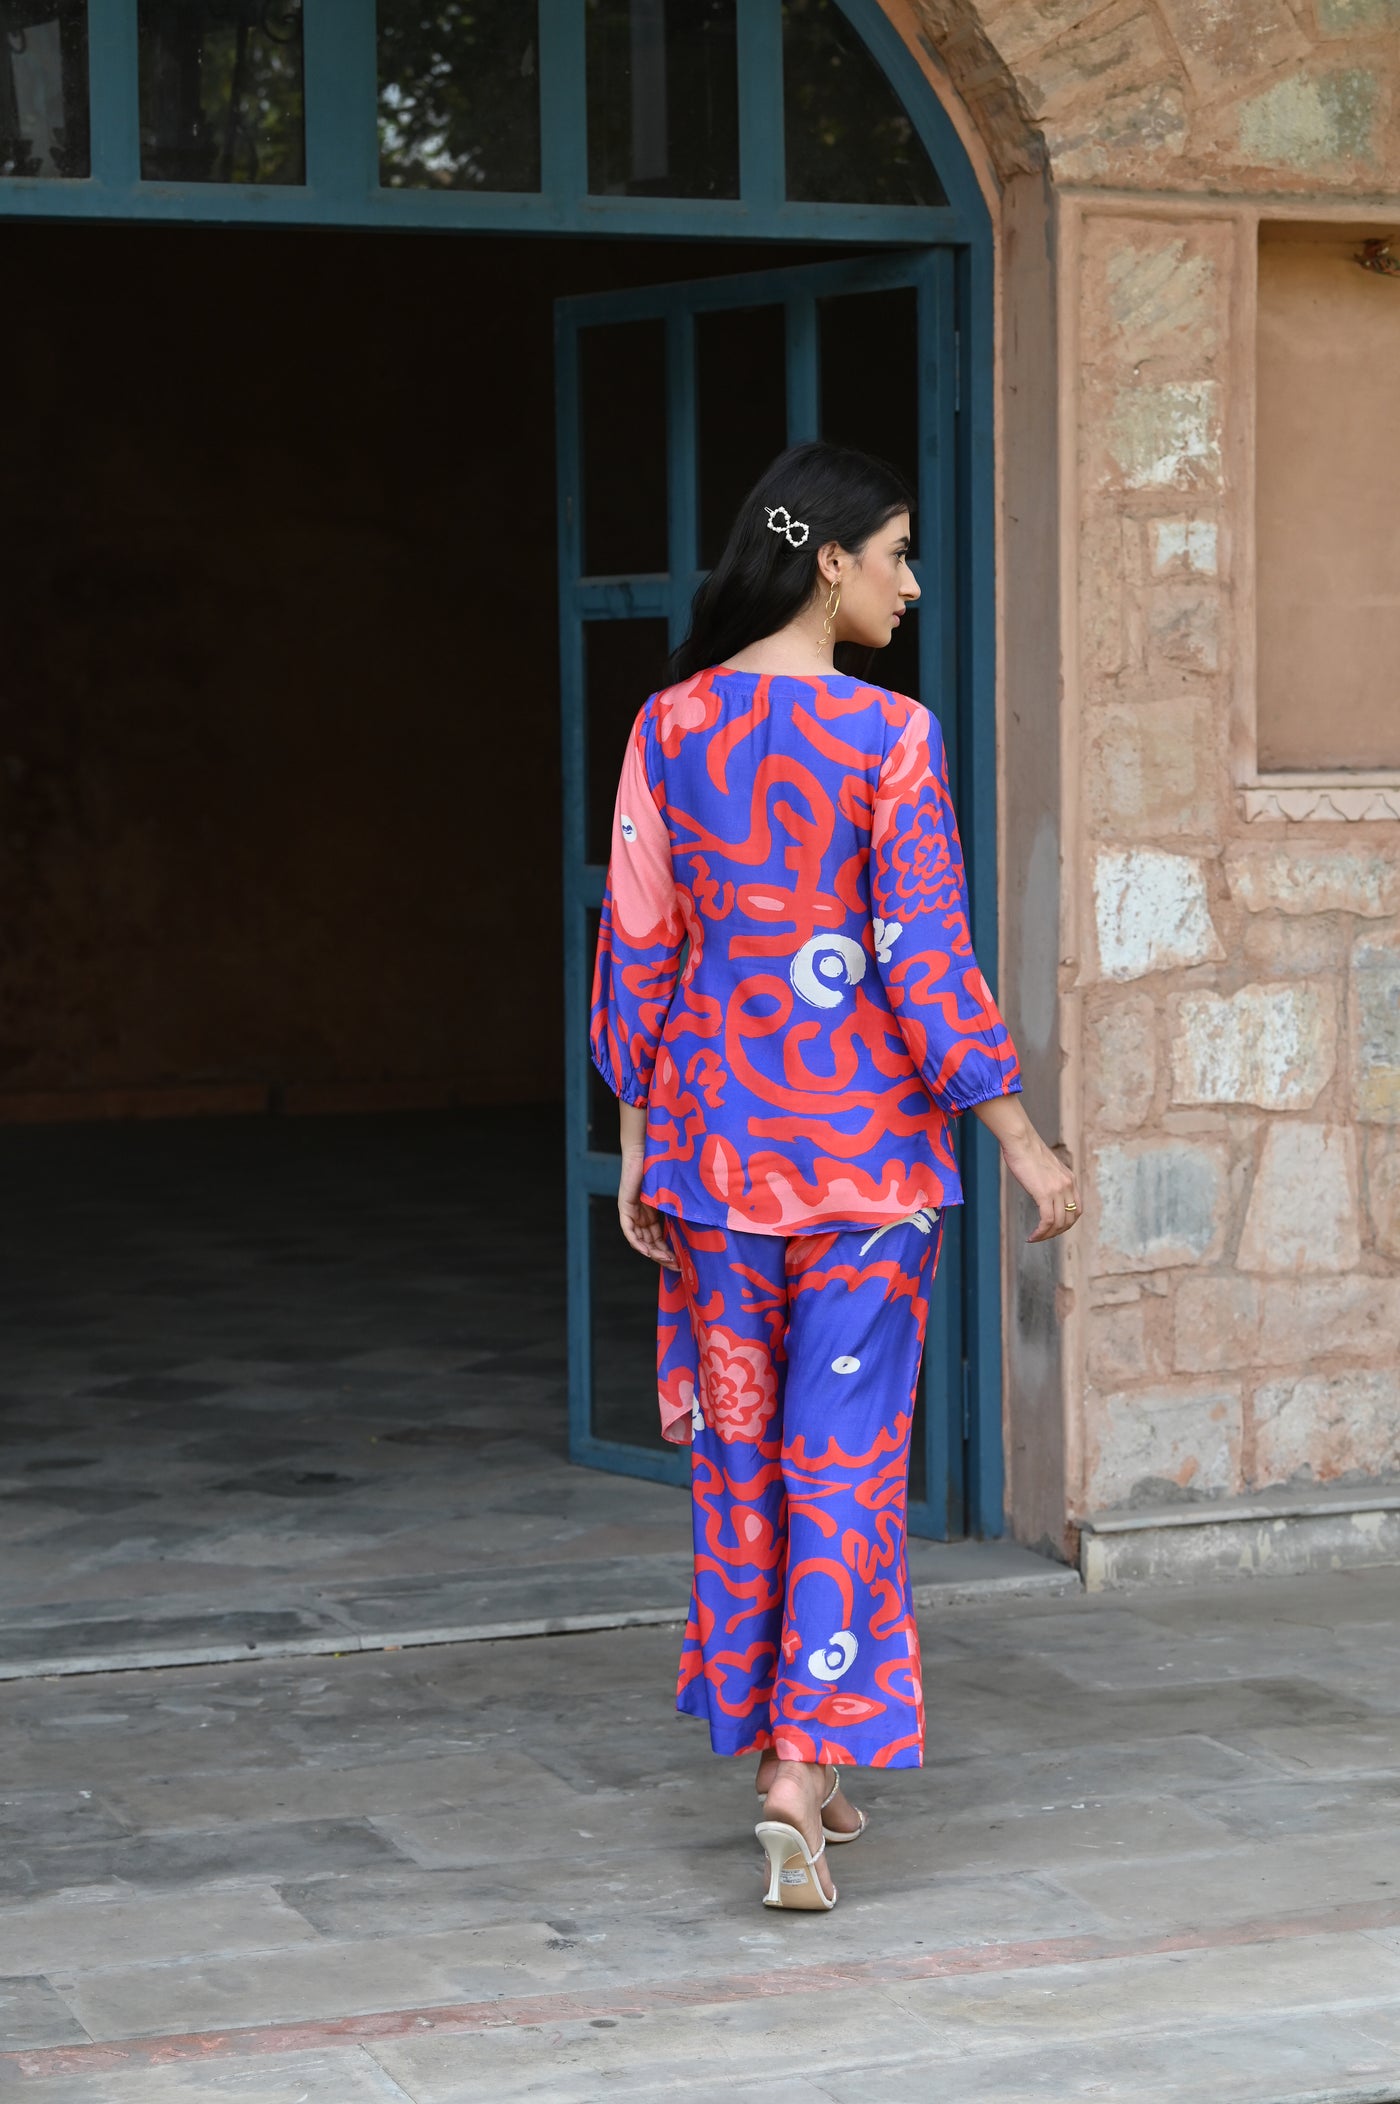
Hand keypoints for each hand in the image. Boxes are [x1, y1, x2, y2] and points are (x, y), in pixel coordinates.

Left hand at [618, 1150, 678, 1268]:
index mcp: (654, 1211)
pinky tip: (647, 1251)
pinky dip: (637, 1242)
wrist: (651, 1146)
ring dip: (653, 1253)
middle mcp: (643, 1214)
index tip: (681, 1261)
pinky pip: (629, 1230)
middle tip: (677, 1266)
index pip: (659, 1237)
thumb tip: (709, 1218)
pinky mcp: (625, 1205)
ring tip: (668, 1260)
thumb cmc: (668, 1164)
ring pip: (640, 1239)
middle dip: (663, 1256)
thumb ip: (684, 1205)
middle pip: (650, 1242)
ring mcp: (633, 1210)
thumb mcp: (678, 1192)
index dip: (669, 1250)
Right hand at [1000, 1126, 1081, 1241]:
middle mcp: (1068, 1185)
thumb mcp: (1045, 1167)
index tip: (1053, 1228)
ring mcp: (1058, 1190)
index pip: (1077, 1209)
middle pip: (1070, 1219)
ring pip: (1059, 1223)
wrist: (1021, 1140)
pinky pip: (1047, 1221)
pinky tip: (1032, 1236)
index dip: (1067, 1223)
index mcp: (1070, 1179)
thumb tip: (1042, 1189)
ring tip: (1035, 1238)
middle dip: (1058, 1232)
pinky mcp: (1045, 1193)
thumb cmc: (1027, 1151)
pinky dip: (1041, 1232)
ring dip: (1047, 1235)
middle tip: (1043, 1236)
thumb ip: (1049, 1180)